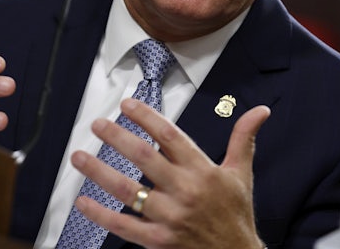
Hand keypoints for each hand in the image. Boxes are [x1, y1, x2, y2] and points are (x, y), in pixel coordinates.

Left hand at [70, 99, 269, 248]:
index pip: (170, 136)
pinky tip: (83, 201)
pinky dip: (100, 215)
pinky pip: (124, 226)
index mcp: (202, 171)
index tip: (126, 105)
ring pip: (128, 190)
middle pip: (144, 157)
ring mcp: (170, 217)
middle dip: (116, 137)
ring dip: (99, 171)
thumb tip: (261, 111)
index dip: (146, 118)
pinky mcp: (158, 241)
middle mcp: (185, 191)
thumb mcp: (241, 174)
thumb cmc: (236, 215)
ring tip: (78, 156)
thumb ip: (243, 139)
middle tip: (97, 124)